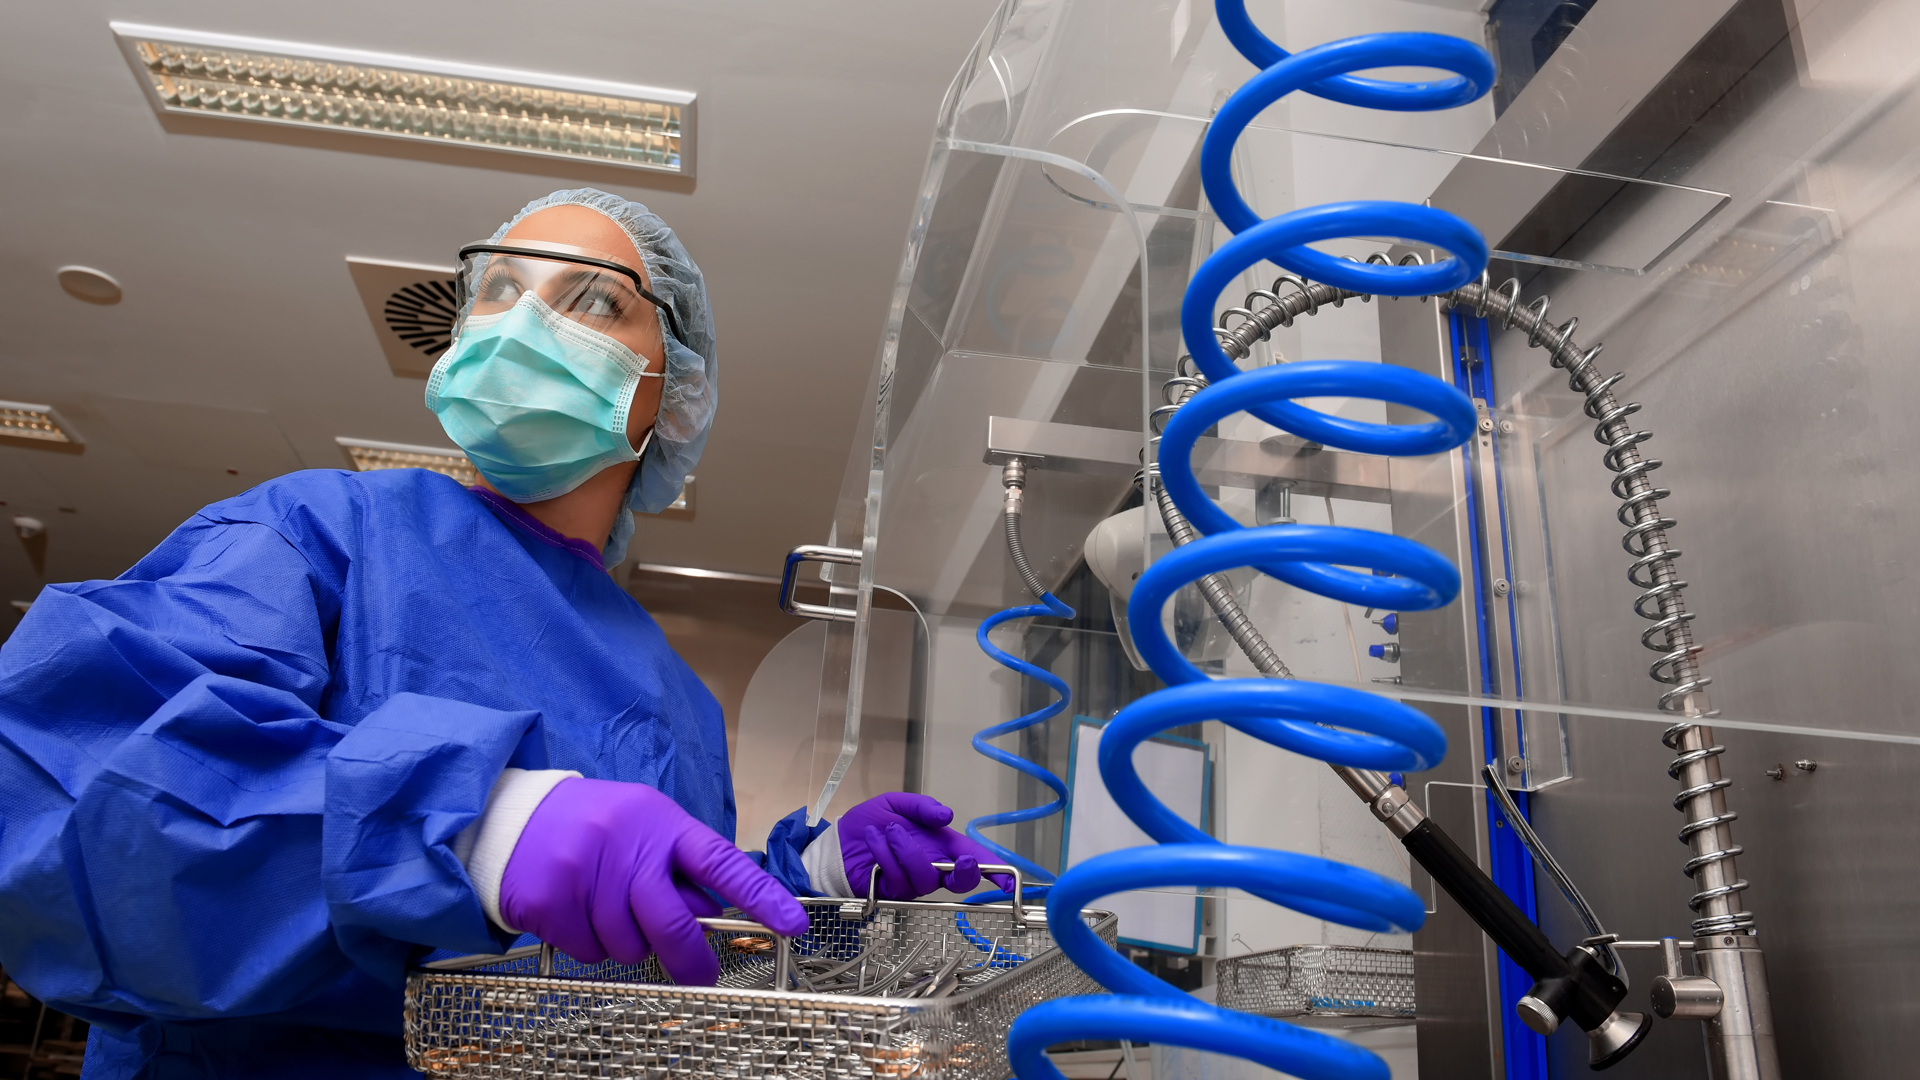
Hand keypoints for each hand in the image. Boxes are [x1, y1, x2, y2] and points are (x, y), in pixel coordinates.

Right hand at [500, 777, 806, 983]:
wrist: (513, 818)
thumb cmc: (594, 826)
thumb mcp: (644, 826)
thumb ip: (679, 865)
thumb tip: (712, 917)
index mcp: (662, 824)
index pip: (721, 862)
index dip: (760, 896)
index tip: (792, 924)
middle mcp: (627, 846)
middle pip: (673, 924)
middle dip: (692, 960)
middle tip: (700, 976)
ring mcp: (586, 873)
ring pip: (630, 946)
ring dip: (626, 943)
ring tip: (606, 909)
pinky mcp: (551, 902)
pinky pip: (589, 952)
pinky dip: (589, 945)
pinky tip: (577, 914)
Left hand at [838, 793, 1014, 900]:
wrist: (839, 841)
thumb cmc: (871, 823)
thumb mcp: (898, 804)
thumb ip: (923, 807)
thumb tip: (947, 816)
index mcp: (941, 845)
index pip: (974, 859)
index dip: (995, 871)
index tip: (1011, 880)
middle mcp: (932, 866)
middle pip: (959, 882)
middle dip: (964, 872)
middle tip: (960, 858)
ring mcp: (912, 882)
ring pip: (926, 879)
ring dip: (909, 851)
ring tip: (890, 831)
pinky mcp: (892, 892)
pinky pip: (898, 879)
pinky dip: (885, 855)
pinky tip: (875, 840)